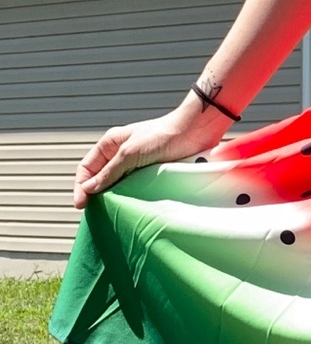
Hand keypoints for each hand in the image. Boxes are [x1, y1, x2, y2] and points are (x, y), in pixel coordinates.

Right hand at [73, 97, 233, 209]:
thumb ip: (110, 171)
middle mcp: (122, 153)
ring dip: (114, 197)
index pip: (87, 168)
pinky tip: (130, 206)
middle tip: (95, 212)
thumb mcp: (130, 153)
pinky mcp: (153, 172)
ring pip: (118, 184)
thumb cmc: (163, 135)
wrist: (196, 131)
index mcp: (111, 144)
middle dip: (95, 194)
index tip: (81, 205)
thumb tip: (89, 188)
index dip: (80, 186)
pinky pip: (136, 187)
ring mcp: (137, 163)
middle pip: (101, 178)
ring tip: (111, 212)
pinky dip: (131, 196)